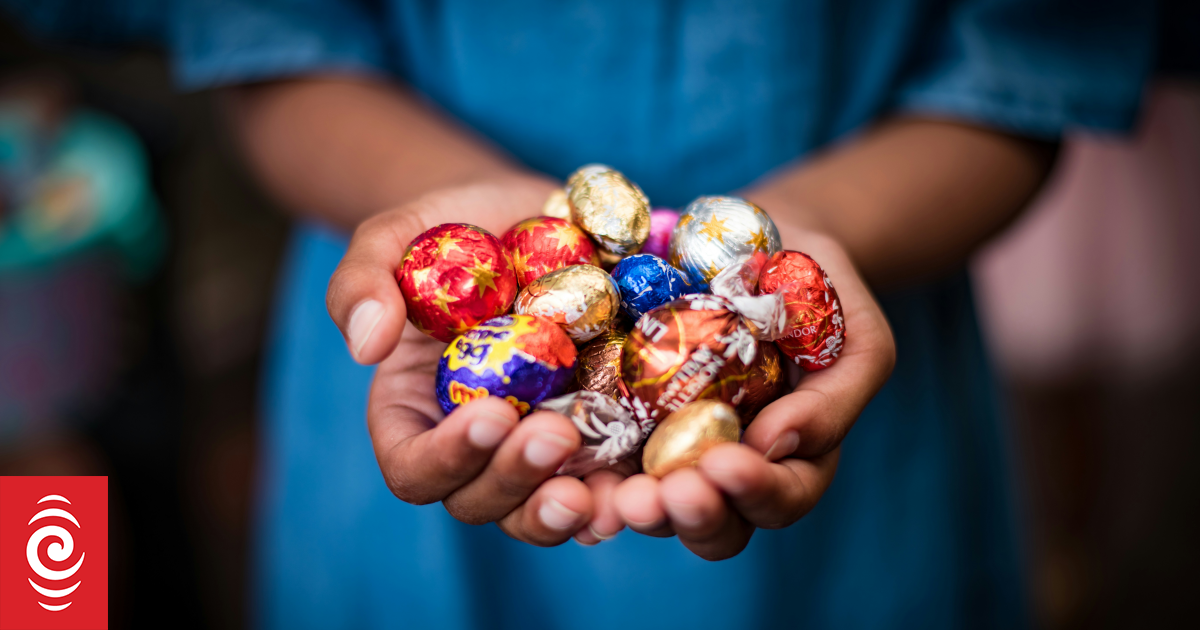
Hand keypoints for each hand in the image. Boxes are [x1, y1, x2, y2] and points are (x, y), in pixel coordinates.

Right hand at [326, 175, 623, 544]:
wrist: (528, 217)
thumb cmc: (450, 230)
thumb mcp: (394, 238)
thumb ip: (362, 283)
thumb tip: (365, 346)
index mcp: (413, 413)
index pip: (414, 467)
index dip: (447, 458)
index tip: (492, 413)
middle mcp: (475, 445)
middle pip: (480, 501)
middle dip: (517, 480)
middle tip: (556, 434)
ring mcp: (536, 445)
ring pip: (541, 509)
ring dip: (567, 510)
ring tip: (600, 489)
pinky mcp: (597, 435)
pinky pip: (606, 482)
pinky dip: (623, 493)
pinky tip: (645, 485)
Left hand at [612, 225, 895, 559]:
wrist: (762, 241)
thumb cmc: (820, 289)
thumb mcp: (855, 334)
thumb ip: (835, 396)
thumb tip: (776, 443)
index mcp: (794, 460)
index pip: (782, 498)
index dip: (755, 493)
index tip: (725, 462)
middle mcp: (729, 469)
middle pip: (715, 526)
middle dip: (689, 516)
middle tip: (659, 495)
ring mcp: (673, 450)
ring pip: (654, 506)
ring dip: (634, 507)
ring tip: (614, 494)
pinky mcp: (622, 419)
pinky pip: (600, 461)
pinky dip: (584, 476)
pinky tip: (565, 473)